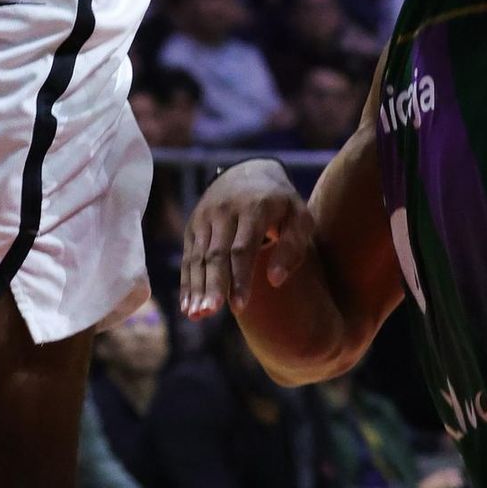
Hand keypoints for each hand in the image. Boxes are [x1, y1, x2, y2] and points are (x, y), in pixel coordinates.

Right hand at [180, 158, 314, 318]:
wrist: (249, 172)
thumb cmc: (281, 205)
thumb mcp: (299, 218)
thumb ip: (293, 248)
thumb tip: (276, 280)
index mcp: (254, 207)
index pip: (243, 247)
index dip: (240, 278)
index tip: (240, 306)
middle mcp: (225, 209)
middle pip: (216, 253)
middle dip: (213, 285)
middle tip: (211, 312)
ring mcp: (206, 215)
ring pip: (199, 256)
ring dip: (197, 287)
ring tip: (196, 315)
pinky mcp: (194, 223)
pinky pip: (189, 256)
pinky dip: (188, 281)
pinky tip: (188, 306)